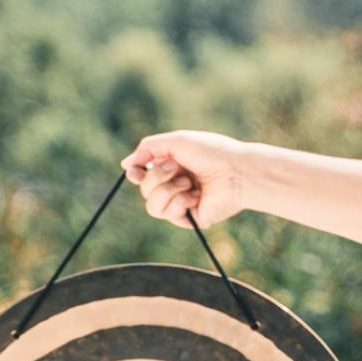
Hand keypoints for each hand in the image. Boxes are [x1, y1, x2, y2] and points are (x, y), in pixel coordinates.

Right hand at [120, 130, 255, 229]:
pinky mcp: (189, 219)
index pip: (143, 175)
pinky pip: (167, 214)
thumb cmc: (212, 152)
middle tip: (177, 167)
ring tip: (189, 182)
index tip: (136, 171)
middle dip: (157, 176)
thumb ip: (148, 149)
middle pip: (144, 189)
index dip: (136, 174)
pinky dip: (179, 201)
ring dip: (166, 190)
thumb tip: (125, 165)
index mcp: (172, 166)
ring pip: (151, 206)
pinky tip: (196, 195)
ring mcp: (181, 203)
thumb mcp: (176, 141)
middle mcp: (175, 185)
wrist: (236, 171)